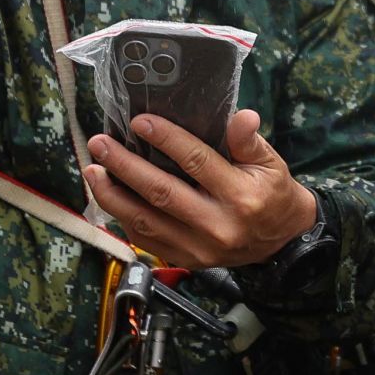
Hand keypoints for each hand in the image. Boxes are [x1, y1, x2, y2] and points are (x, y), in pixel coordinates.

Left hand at [85, 110, 319, 269]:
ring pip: (145, 221)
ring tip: (93, 171)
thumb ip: (249, 140)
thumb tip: (241, 115)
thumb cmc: (272, 194)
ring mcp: (199, 247)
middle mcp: (217, 225)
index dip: (166, 139)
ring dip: (113, 195)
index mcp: (240, 197)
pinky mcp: (187, 259)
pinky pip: (146, 240)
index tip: (139, 121)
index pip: (196, 162)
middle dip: (124, 166)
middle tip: (100, 144)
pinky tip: (109, 197)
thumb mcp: (271, 163)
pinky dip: (123, 218)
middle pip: (161, 193)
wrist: (282, 242)